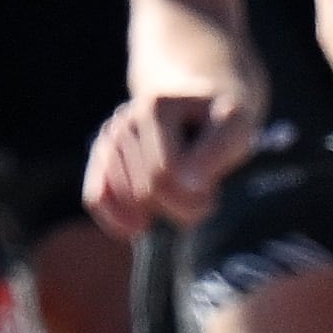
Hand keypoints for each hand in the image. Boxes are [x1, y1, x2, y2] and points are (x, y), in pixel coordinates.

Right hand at [86, 85, 265, 238]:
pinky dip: (113, 218)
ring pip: (123, 197)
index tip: (212, 193)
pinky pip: (96, 197)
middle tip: (202, 199)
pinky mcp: (101, 156)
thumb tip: (187, 183)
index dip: (193, 195)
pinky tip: (137, 227)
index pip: (167, 174)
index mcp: (157, 107)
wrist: (197, 105)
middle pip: (146, 190)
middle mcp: (126, 119)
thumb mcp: (235, 127)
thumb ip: (217, 150)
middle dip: (178, 206)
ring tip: (182, 198)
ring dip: (156, 210)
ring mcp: (110, 137)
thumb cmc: (219, 122)